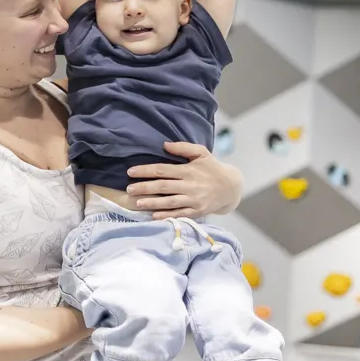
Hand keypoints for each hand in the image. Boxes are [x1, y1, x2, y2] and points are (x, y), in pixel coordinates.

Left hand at [125, 141, 242, 218]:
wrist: (230, 187)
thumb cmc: (212, 168)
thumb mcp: (201, 153)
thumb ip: (183, 148)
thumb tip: (164, 145)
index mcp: (188, 170)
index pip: (163, 170)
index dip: (146, 171)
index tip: (131, 172)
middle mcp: (190, 185)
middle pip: (163, 186)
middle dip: (145, 188)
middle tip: (129, 189)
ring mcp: (193, 200)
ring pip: (170, 202)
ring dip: (152, 203)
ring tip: (137, 203)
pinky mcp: (197, 211)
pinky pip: (180, 214)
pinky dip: (167, 215)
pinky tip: (154, 216)